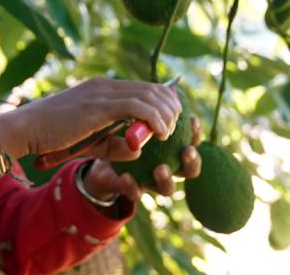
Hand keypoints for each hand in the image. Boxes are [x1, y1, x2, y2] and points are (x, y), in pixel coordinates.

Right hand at [0, 77, 181, 158]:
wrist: (27, 128)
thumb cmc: (54, 136)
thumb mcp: (91, 141)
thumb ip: (115, 143)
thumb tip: (139, 148)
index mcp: (103, 88)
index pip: (144, 86)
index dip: (165, 99)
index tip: (173, 117)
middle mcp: (106, 85)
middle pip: (151, 88)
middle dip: (170, 107)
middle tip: (174, 126)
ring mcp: (103, 93)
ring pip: (149, 95)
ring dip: (165, 114)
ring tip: (168, 132)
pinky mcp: (100, 106)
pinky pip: (138, 107)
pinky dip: (154, 118)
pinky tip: (158, 133)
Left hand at [81, 115, 202, 203]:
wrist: (94, 149)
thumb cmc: (118, 127)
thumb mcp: (129, 114)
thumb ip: (146, 109)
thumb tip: (164, 96)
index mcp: (169, 147)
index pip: (190, 142)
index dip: (195, 133)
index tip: (192, 120)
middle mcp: (165, 165)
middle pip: (189, 170)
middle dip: (192, 162)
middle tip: (186, 151)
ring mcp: (148, 180)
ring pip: (168, 188)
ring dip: (167, 179)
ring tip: (160, 169)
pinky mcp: (128, 189)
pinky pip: (135, 193)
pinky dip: (133, 187)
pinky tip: (126, 177)